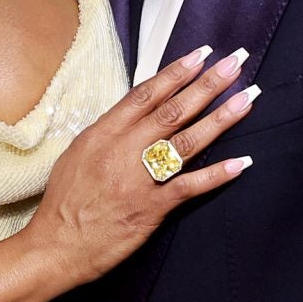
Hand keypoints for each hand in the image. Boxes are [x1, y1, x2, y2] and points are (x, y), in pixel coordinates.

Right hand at [20, 45, 258, 286]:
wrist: (56, 245)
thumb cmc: (64, 202)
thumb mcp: (78, 153)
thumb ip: (109, 132)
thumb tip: (136, 112)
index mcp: (103, 133)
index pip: (146, 94)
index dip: (176, 73)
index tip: (201, 55)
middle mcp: (123, 151)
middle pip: (173, 111)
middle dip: (207, 85)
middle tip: (234, 64)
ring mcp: (140, 179)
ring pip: (187, 142)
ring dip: (220, 119)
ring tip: (246, 99)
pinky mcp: (151, 208)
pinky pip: (190, 186)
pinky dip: (217, 174)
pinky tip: (240, 162)